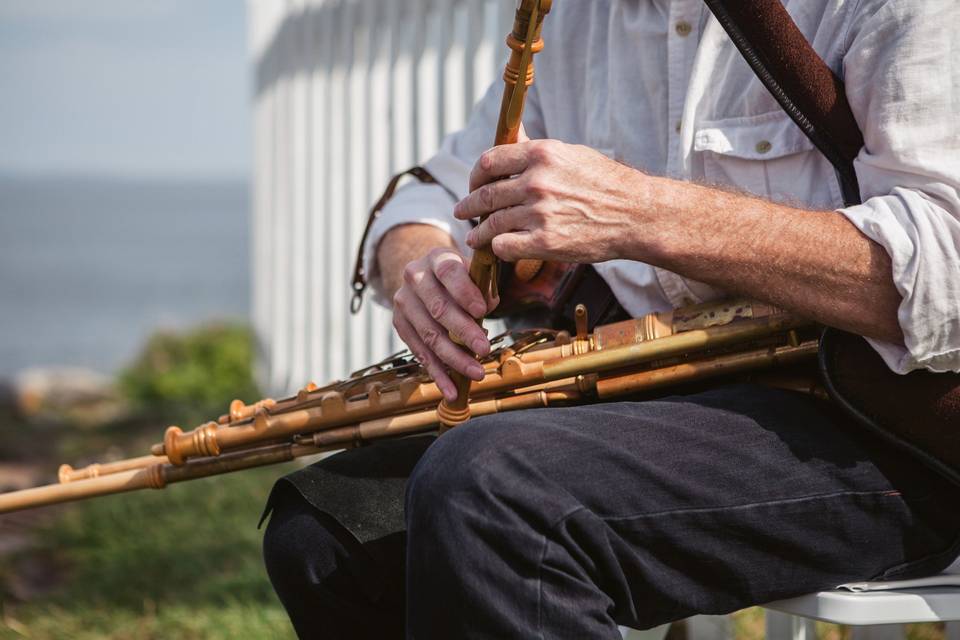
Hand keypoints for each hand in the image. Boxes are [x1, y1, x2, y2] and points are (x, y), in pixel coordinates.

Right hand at [391, 247, 497, 401]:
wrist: (426, 276)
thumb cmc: (460, 277)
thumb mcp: (473, 272)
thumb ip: (483, 287)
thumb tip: (487, 308)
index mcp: (437, 259)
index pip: (449, 273)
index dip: (464, 292)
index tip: (482, 311)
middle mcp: (415, 277)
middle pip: (438, 308)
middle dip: (463, 332)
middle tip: (485, 349)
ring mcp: (403, 302)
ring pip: (429, 335)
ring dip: (454, 358)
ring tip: (476, 373)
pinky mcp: (400, 325)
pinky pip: (420, 353)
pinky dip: (437, 374)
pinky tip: (451, 390)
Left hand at [454, 140, 648, 263]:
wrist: (636, 214)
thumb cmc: (605, 182)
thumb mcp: (570, 154)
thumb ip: (535, 149)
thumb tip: (513, 133)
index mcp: (541, 154)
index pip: (489, 161)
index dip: (476, 175)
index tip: (474, 184)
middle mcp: (536, 181)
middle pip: (486, 194)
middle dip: (469, 204)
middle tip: (462, 211)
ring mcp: (539, 213)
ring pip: (492, 223)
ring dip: (479, 231)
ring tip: (474, 236)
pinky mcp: (545, 242)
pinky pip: (504, 246)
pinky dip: (497, 248)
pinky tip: (497, 249)